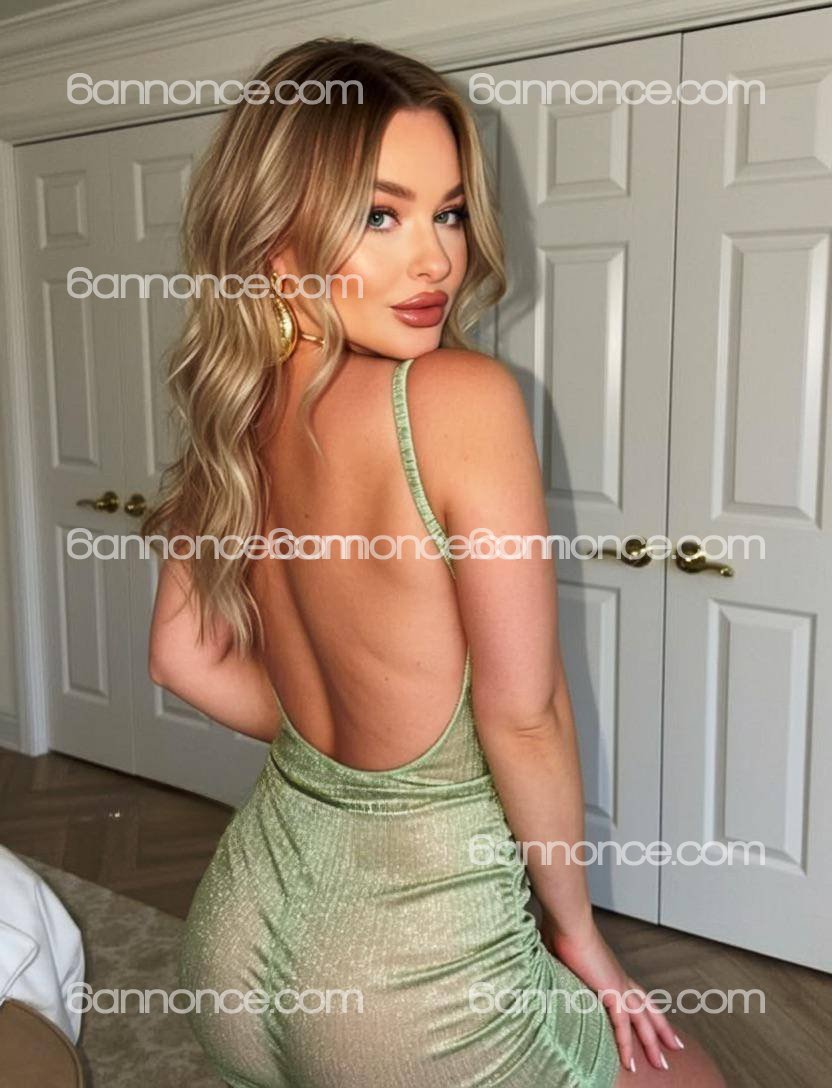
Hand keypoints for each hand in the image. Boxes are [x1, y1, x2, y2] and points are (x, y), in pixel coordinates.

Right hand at [540, 917, 683, 1072]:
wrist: (569, 923)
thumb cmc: (564, 932)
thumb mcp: (566, 956)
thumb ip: (567, 967)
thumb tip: (555, 968)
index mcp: (612, 970)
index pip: (636, 993)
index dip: (648, 1008)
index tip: (657, 1021)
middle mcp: (620, 978)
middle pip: (648, 1008)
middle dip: (662, 1029)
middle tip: (676, 1047)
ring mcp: (618, 985)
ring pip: (643, 1021)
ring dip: (652, 1043)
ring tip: (661, 1064)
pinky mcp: (612, 991)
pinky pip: (622, 1026)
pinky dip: (626, 1045)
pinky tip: (629, 1063)